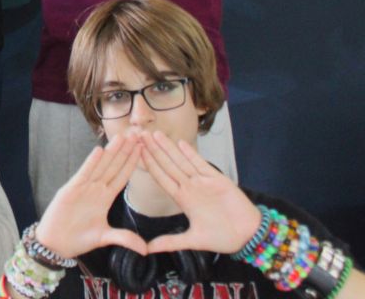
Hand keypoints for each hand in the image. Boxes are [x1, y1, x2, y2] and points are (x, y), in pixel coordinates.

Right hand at [36, 134, 147, 258]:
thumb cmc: (77, 239)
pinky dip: (91, 163)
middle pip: (114, 166)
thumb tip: (145, 250)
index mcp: (105, 198)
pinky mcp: (71, 190)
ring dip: (112, 152)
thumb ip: (124, 238)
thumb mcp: (105, 238)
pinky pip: (84, 174)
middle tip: (137, 135)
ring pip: (101, 166)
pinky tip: (99, 151)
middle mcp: (95, 189)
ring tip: (123, 137)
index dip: (132, 163)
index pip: (122, 176)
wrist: (55, 244)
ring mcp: (83, 188)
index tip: (143, 150)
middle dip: (126, 151)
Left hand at [141, 131, 260, 254]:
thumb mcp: (193, 240)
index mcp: (183, 199)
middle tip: (139, 135)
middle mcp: (191, 187)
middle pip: (168, 165)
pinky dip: (192, 155)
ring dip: (169, 148)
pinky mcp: (219, 180)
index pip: (161, 178)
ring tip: (155, 135)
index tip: (135, 154)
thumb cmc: (223, 237)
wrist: (248, 236)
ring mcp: (204, 182)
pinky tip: (181, 143)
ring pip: (182, 161)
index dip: (149, 166)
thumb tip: (147, 249)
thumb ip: (170, 242)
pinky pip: (202, 165)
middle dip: (154, 151)